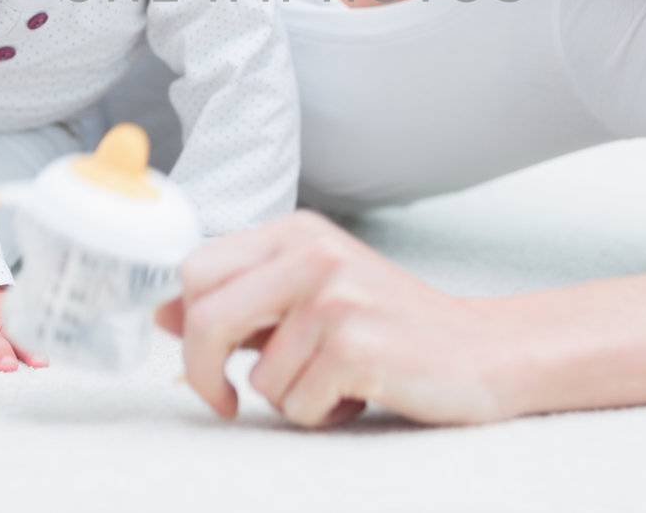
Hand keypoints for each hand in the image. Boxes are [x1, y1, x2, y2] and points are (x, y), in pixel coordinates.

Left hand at [154, 211, 512, 428]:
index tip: (206, 362)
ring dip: (289, 397)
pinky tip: (362, 390)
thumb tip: (163, 313)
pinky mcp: (358, 343)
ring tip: (337, 379)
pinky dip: (322, 413)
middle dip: (204, 372)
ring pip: (257, 376)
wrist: (482, 350)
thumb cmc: (392, 326)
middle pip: (206, 316)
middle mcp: (313, 253)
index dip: (186, 326)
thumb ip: (243, 301)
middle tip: (228, 402)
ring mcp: (336, 296)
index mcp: (295, 232)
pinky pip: (298, 403)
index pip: (196, 269)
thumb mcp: (311, 296)